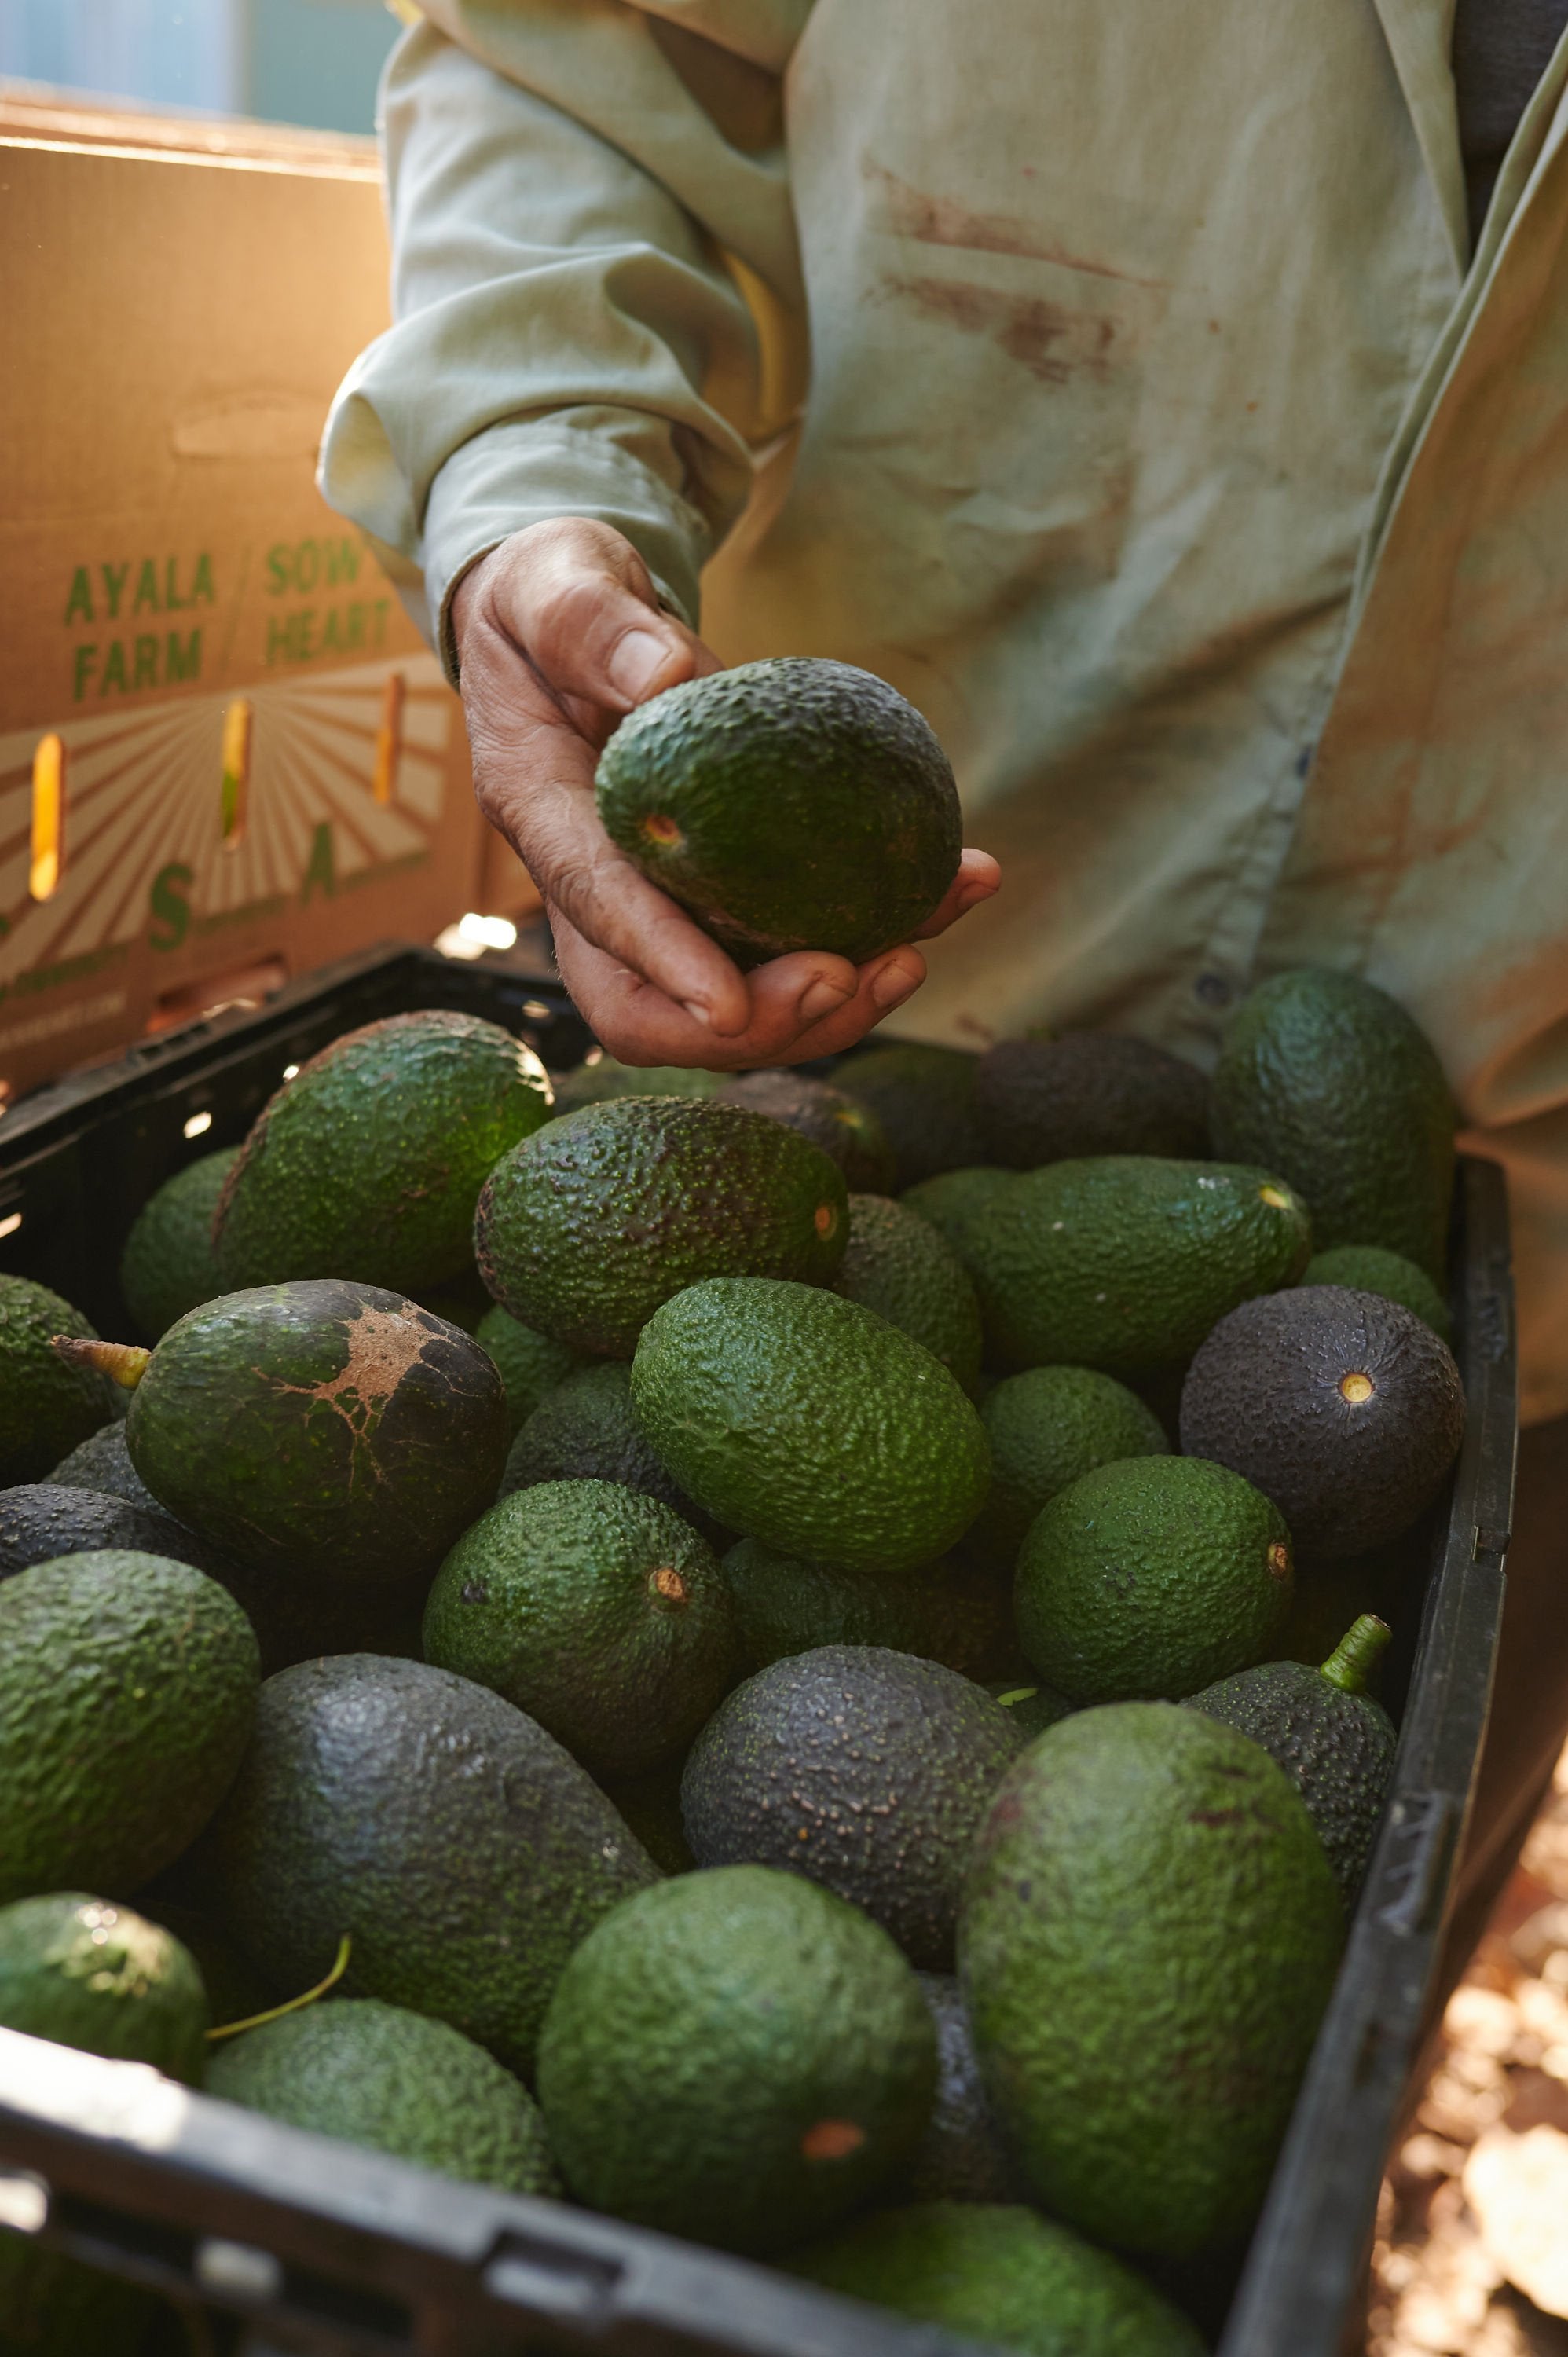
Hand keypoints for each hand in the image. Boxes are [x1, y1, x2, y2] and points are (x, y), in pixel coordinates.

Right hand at [450, 518, 999, 1067]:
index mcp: (543, 813)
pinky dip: (885, 922)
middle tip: (848, 976)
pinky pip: (796, 932)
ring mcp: (662, 896)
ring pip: (736, 995)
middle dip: (755, 1020)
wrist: (572, 618)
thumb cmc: (553, 594)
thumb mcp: (552, 578)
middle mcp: (595, 882)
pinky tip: (963, 880)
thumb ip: (589, 621)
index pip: (596, 905)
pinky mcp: (726, 885)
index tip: (728, 1008)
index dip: (662, 963)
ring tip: (918, 952)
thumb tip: (664, 677)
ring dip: (834, 997)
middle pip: (654, 1006)